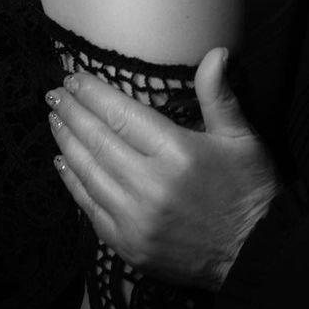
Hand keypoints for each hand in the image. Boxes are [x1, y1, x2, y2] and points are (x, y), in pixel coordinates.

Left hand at [47, 47, 278, 290]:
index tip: (75, 78)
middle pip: (98, 141)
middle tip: (54, 93)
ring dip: (67, 143)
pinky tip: (64, 163)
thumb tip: (216, 53)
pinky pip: (90, 208)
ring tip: (55, 119)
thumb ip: (219, 95)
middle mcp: (150, 185)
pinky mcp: (128, 244)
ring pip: (88, 173)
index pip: (122, 114)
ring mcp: (135, 219)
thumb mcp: (242, 138)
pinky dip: (73, 183)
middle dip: (72, 113)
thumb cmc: (249, 190)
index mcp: (177, 153)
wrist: (254, 255)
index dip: (93, 94)